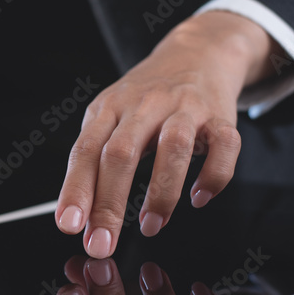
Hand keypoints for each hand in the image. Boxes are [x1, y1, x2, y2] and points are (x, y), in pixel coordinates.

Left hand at [55, 11, 282, 256]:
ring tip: (151, 224)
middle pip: (121, 153)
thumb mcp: (110, 117)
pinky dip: (213, 177)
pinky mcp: (221, 117)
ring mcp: (185, 109)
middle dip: (110, 203)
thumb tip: (79, 217)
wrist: (197, 52)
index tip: (69, 225)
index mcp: (110, 108)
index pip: (86, 150)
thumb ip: (95, 162)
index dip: (76, 189)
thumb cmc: (146, 97)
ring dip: (160, 193)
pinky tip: (199, 197)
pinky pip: (224, 147)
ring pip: (173, 148)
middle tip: (103, 242)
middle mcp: (145, 105)